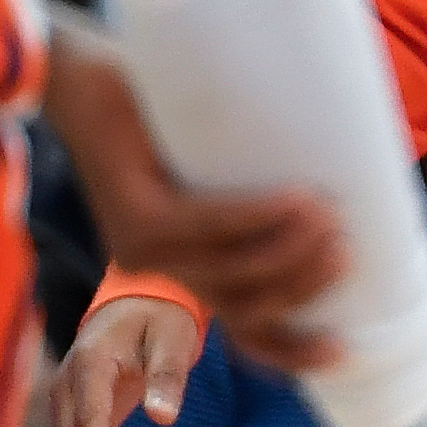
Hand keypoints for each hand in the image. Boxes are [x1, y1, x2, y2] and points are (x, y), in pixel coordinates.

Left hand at [45, 11, 344, 366]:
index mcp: (179, 267)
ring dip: (289, 252)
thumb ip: (254, 193)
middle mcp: (158, 270)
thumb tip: (342, 192)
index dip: (291, 351)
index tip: (344, 348)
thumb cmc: (159, 114)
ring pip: (230, 269)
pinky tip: (296, 199)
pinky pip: (207, 223)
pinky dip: (257, 215)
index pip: (240, 329)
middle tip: (347, 251)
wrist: (78, 75)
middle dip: (303, 287)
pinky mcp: (135, 212)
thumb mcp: (210, 167)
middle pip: (245, 306)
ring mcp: (143, 246)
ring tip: (332, 220)